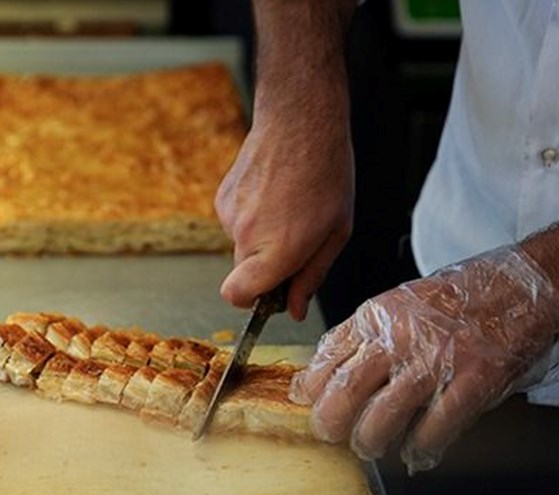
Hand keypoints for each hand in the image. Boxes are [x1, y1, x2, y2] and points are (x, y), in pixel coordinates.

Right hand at [214, 116, 353, 320]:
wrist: (300, 122)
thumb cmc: (326, 173)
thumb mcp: (336, 232)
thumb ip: (312, 276)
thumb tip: (295, 309)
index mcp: (278, 250)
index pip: (237, 296)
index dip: (250, 301)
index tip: (269, 293)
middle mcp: (247, 235)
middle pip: (243, 273)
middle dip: (265, 267)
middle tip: (296, 240)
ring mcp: (230, 215)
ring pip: (241, 246)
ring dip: (261, 237)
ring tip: (288, 207)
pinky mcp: (222, 197)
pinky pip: (235, 222)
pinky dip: (252, 216)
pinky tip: (273, 193)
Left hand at [289, 247, 558, 472]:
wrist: (522, 286)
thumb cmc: (460, 298)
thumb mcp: (399, 303)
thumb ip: (365, 335)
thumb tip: (322, 374)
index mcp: (378, 316)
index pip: (326, 357)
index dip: (310, 388)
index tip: (306, 403)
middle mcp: (399, 338)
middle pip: (344, 392)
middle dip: (330, 423)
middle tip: (331, 435)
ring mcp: (436, 361)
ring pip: (381, 418)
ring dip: (370, 441)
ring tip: (370, 446)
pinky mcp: (471, 382)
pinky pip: (434, 429)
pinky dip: (420, 448)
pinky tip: (416, 453)